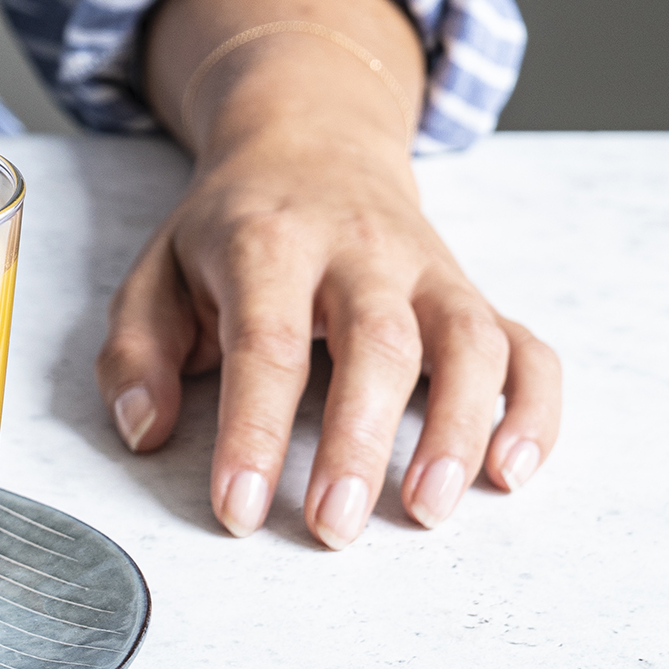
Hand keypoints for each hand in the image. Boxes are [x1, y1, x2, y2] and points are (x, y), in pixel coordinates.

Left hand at [95, 137, 560, 547]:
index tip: (240, 509)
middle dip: (358, 443)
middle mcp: (360, 251)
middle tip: (332, 528)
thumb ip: (135, 354)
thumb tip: (145, 430)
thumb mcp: (155, 273)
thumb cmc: (229, 230)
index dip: (255, 433)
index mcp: (269, 243)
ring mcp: (428, 270)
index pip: (267, 344)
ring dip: (458, 429)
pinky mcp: (472, 293)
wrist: (312, 141)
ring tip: (426, 510)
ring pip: (467, 342)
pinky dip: (532, 409)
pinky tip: (510, 471)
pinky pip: (525, 346)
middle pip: (378, 343)